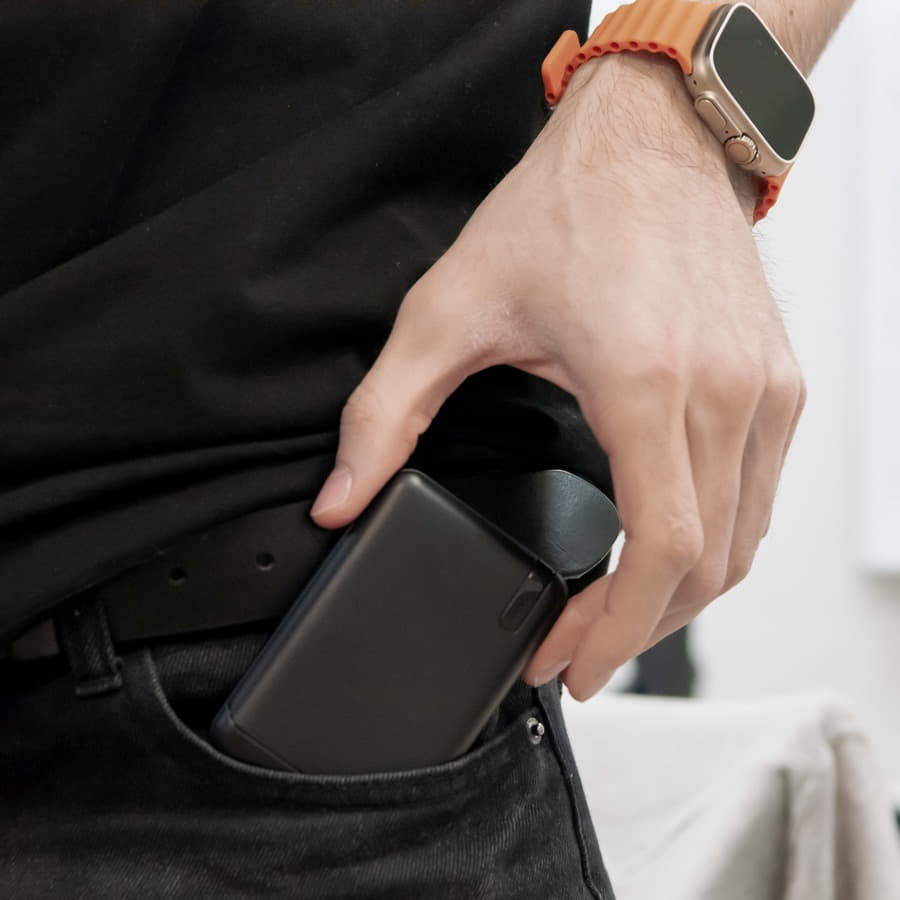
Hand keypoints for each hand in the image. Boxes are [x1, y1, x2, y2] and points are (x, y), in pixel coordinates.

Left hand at [310, 54, 805, 700]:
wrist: (650, 139)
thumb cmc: (565, 210)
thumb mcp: (448, 310)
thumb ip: (384, 416)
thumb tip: (340, 498)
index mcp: (645, 382)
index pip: (661, 550)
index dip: (616, 630)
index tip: (574, 664)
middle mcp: (724, 394)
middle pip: (707, 565)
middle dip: (637, 629)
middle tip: (575, 651)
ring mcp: (764, 390)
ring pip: (744, 542)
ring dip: (680, 596)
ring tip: (615, 616)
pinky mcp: (776, 383)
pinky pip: (760, 498)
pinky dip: (715, 545)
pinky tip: (666, 552)